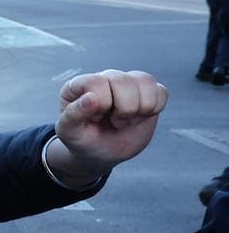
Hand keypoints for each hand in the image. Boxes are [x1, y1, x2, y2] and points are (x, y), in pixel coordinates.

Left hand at [50, 70, 167, 180]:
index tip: (95, 118)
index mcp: (80, 85)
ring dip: (139, 109)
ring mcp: (128, 84)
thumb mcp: (69, 133)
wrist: (103, 153)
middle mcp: (105, 79)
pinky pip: (161, 91)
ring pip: (145, 81)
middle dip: (122, 109)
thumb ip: (73, 115)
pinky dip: (154, 109)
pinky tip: (140, 117)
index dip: (101, 104)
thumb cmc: (84, 140)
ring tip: (125, 120)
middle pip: (123, 80)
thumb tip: (91, 98)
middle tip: (113, 122)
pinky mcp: (148, 93)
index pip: (97, 81)